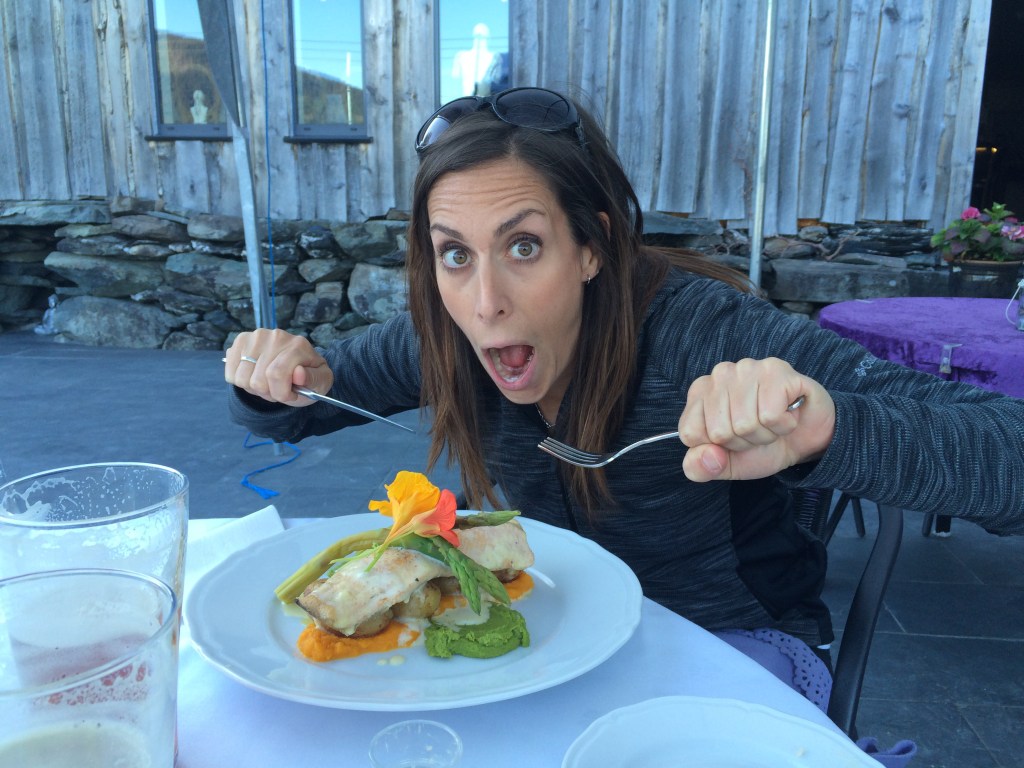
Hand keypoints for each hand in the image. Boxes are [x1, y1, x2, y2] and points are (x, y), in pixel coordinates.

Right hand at [224, 329, 332, 406]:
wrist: (294, 366)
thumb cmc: (308, 377)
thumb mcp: (321, 382)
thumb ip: (314, 379)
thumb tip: (298, 374)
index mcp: (298, 345)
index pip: (276, 374)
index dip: (281, 393)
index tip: (290, 395)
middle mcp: (276, 336)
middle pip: (258, 380)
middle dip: (268, 393)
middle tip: (278, 388)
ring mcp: (256, 336)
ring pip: (242, 378)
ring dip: (254, 388)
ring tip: (267, 382)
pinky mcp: (240, 341)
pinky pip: (231, 373)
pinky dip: (240, 381)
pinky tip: (254, 375)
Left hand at [679, 358, 834, 481]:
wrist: (805, 441)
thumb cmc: (761, 446)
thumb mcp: (724, 465)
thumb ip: (699, 467)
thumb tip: (708, 456)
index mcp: (699, 393)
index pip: (691, 433)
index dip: (716, 448)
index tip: (732, 439)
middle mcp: (720, 374)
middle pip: (720, 431)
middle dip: (743, 442)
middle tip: (758, 430)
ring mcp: (748, 368)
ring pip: (745, 424)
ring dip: (765, 434)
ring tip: (772, 422)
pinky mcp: (777, 370)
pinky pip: (771, 415)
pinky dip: (783, 425)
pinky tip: (787, 413)